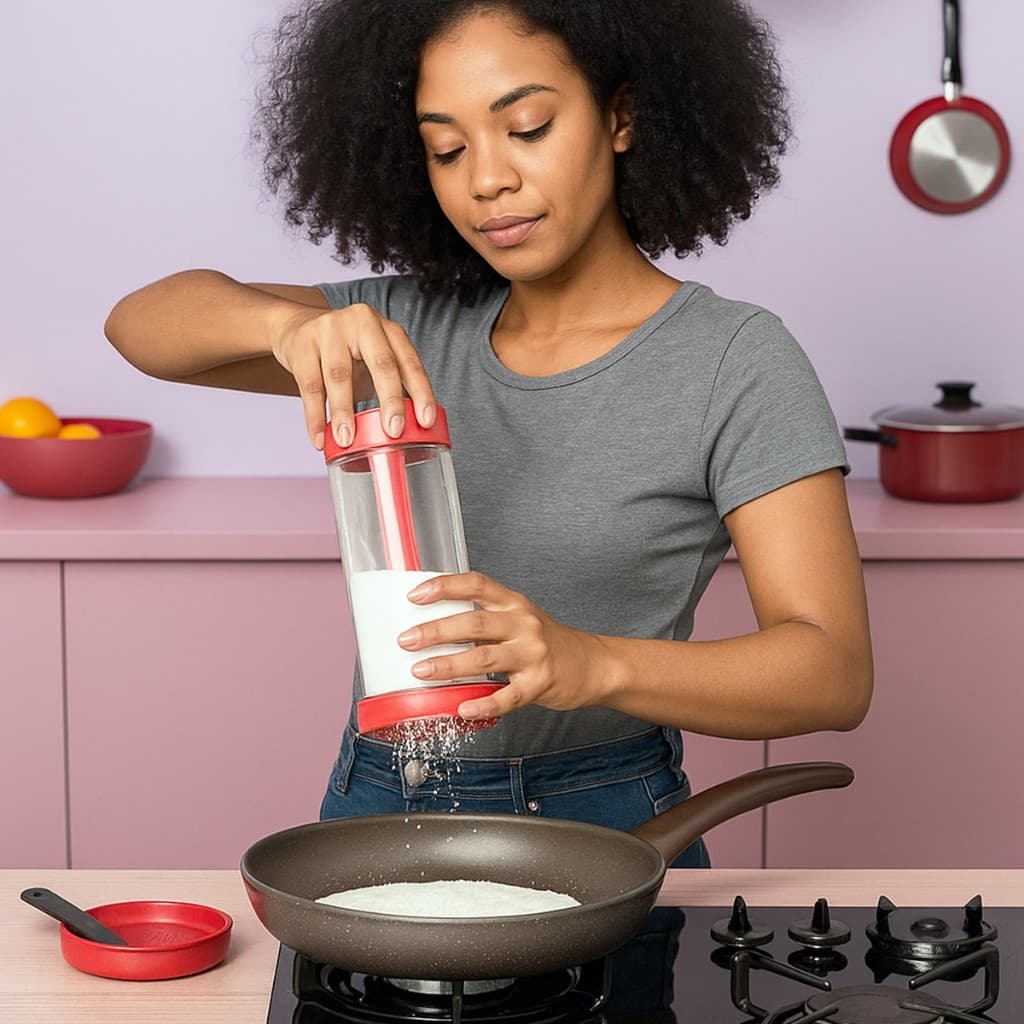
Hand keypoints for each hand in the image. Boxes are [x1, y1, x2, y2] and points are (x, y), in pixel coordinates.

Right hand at [271, 302, 436, 448]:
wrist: (297, 329)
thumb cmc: (345, 352)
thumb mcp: (373, 360)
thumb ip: (391, 386)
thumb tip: (410, 430)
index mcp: (388, 330)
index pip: (409, 362)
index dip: (421, 392)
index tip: (425, 421)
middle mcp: (363, 323)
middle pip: (381, 363)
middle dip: (390, 401)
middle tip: (394, 432)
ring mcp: (330, 330)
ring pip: (340, 376)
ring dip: (344, 413)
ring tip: (347, 441)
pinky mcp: (303, 344)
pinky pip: (310, 386)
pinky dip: (315, 417)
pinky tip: (319, 438)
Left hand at [396, 572, 610, 719]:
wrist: (592, 665)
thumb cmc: (546, 643)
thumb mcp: (518, 619)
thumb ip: (484, 619)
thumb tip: (430, 627)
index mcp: (513, 603)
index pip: (476, 584)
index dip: (444, 586)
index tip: (415, 595)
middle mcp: (522, 624)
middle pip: (474, 622)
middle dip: (436, 630)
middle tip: (406, 640)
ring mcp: (533, 654)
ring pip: (485, 657)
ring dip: (449, 665)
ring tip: (421, 671)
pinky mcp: (540, 683)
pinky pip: (508, 696)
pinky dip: (484, 703)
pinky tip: (463, 708)